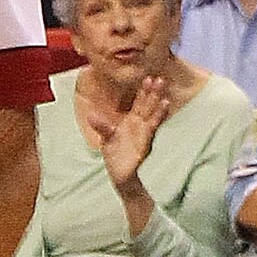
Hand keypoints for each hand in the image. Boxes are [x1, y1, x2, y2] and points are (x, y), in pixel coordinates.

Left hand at [92, 75, 170, 192]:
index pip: (139, 103)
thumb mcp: (107, 140)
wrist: (122, 178)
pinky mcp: (146, 141)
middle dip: (153, 92)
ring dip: (157, 101)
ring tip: (164, 87)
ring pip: (152, 113)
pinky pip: (153, 126)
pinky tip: (165, 106)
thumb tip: (91, 115)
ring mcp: (144, 132)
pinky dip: (158, 116)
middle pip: (147, 104)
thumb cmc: (117, 158)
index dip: (143, 91)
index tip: (148, 77)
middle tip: (159, 77)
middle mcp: (140, 125)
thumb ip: (102, 126)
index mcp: (131, 122)